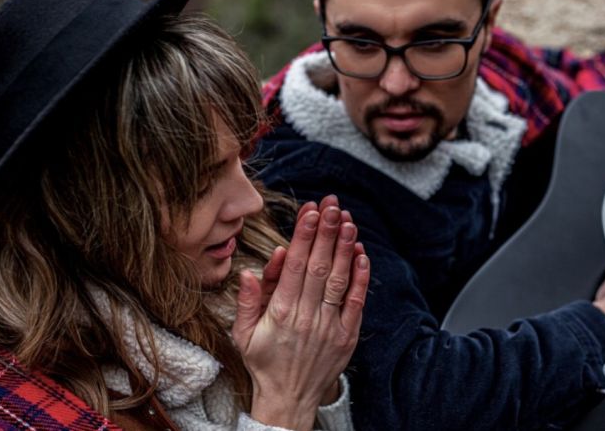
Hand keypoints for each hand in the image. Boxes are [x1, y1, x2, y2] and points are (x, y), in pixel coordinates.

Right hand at [232, 195, 369, 429]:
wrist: (289, 399)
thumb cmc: (264, 361)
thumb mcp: (242, 334)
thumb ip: (246, 301)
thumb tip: (251, 270)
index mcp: (279, 313)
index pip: (294, 267)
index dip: (303, 236)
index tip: (310, 211)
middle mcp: (306, 317)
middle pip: (318, 266)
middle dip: (326, 232)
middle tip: (332, 204)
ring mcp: (329, 327)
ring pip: (338, 280)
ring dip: (344, 248)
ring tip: (347, 220)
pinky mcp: (347, 336)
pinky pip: (356, 302)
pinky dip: (360, 277)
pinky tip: (361, 254)